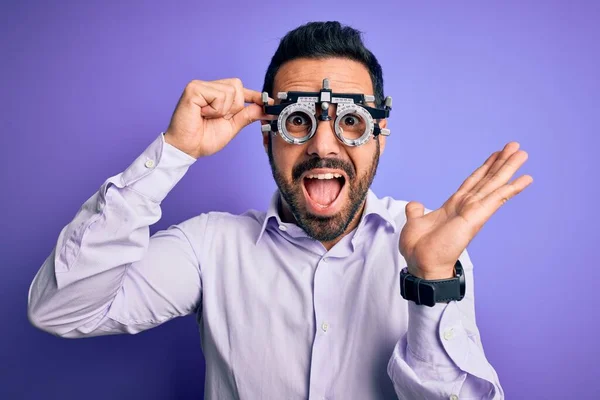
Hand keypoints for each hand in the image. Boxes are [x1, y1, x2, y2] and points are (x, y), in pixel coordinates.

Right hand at [164, 78, 273, 158]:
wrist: (188, 148)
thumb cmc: (204, 138)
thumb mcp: (232, 126)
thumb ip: (246, 115)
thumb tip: (264, 107)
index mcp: (217, 95)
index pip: (240, 89)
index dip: (254, 95)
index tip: (270, 102)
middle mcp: (209, 87)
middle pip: (237, 86)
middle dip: (234, 107)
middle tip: (218, 118)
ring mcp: (200, 86)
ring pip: (230, 91)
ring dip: (224, 110)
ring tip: (209, 117)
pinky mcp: (194, 89)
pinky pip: (219, 95)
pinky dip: (215, 109)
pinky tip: (202, 114)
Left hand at [399, 142, 532, 279]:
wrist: (422, 264)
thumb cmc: (420, 249)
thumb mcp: (415, 223)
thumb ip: (417, 211)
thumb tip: (415, 205)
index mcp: (453, 206)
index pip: (472, 182)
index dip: (484, 168)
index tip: (495, 155)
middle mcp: (466, 207)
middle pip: (487, 179)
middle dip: (501, 163)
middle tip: (515, 146)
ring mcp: (473, 211)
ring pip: (494, 185)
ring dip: (509, 169)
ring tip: (522, 153)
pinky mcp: (476, 217)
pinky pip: (496, 199)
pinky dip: (511, 188)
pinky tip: (525, 178)